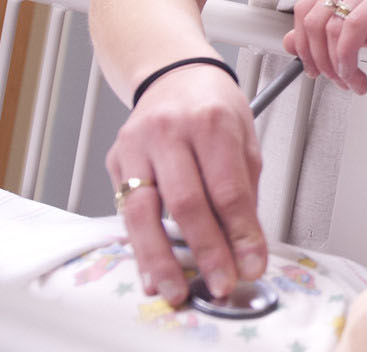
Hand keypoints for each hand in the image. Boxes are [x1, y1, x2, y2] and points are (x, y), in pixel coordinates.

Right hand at [105, 64, 265, 306]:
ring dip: (162, 260)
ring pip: (143, 213)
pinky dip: (140, 248)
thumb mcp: (245, 138)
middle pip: (185, 203)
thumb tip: (246, 247)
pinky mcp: (115, 162)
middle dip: (206, 252)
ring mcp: (135, 147)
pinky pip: (126, 213)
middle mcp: (168, 132)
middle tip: (222, 284)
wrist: (173, 74)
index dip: (240, 234)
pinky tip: (151, 272)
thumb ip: (245, 191)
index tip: (252, 265)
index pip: (227, 189)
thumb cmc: (213, 106)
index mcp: (210, 122)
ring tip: (178, 291)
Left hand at [284, 0, 366, 93]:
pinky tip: (359, 74)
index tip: (314, 67)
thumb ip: (332, 34)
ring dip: (335, 64)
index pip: (306, 6)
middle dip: (316, 58)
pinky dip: (349, 59)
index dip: (303, 45)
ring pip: (329, 25)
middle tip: (333, 79)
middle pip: (311, 16)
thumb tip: (293, 43)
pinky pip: (353, 27)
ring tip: (351, 80)